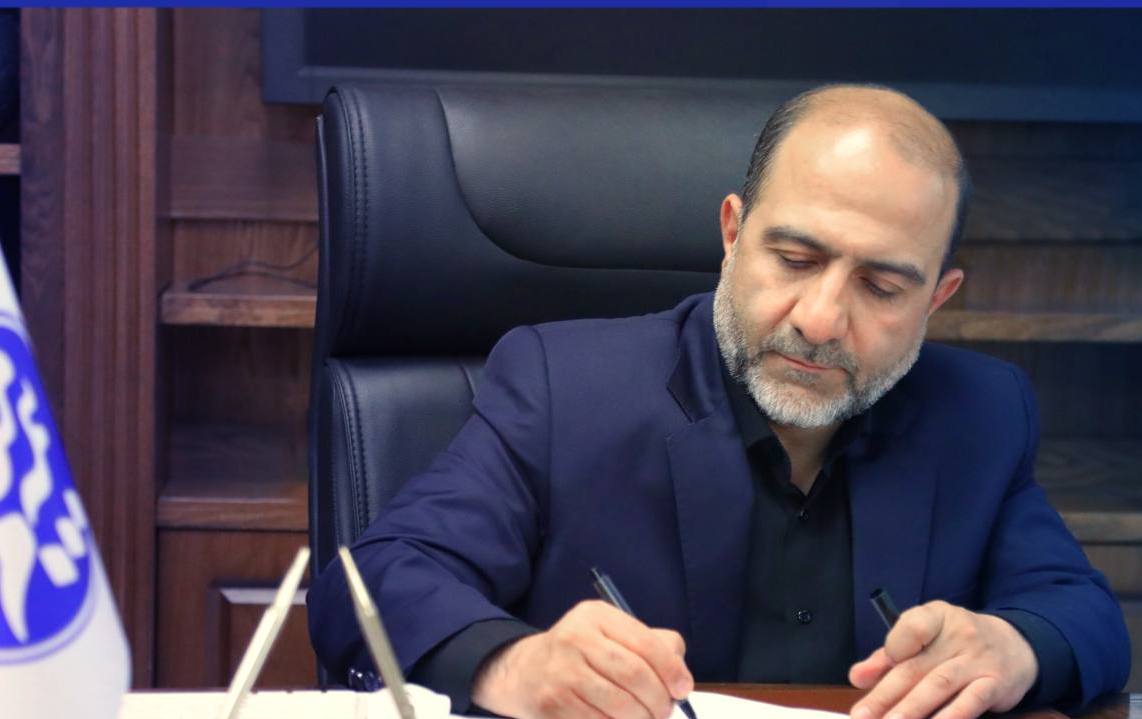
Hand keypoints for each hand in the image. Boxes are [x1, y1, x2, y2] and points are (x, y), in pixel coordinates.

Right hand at [471, 600, 692, 718]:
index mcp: (596, 616)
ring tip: (643, 717)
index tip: (682, 689)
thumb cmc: (582, 654)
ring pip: (620, 706)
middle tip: (663, 711)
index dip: (671, 670)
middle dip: (658, 701)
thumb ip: (652, 644)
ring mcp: (561, 672)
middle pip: (635, 676)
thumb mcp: (611, 634)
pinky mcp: (552, 704)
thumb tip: (680, 677)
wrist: (526, 671)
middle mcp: (575, 638)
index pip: (646, 643)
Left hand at [849, 601, 1037, 718]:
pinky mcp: (995, 684)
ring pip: (939, 686)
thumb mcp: (926, 637)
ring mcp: (978, 659)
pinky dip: (950, 717)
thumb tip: (857, 677)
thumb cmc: (957, 643)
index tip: (866, 675)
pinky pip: (970, 702)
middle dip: (885, 695)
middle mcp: (959, 634)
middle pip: (915, 667)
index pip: (912, 626)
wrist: (1015, 646)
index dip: (891, 648)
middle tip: (862, 716)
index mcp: (936, 616)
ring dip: (911, 710)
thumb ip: (889, 656)